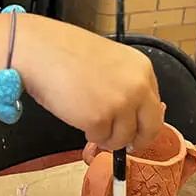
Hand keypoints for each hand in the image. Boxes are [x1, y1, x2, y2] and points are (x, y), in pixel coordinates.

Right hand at [14, 15, 163, 152]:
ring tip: (89, 121)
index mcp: (142, 70)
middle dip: (137, 140)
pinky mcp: (99, 120)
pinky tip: (77, 116)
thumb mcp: (110, 62)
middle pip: (151, 128)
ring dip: (107, 137)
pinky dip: (89, 134)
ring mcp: (120, 105)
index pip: (155, 106)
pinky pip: (100, 139)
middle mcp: (138, 88)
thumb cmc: (66, 52)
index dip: (143, 120)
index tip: (135, 127)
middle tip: (124, 145)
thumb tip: (132, 113)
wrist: (41, 51)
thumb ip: (126, 84)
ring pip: (123, 138)